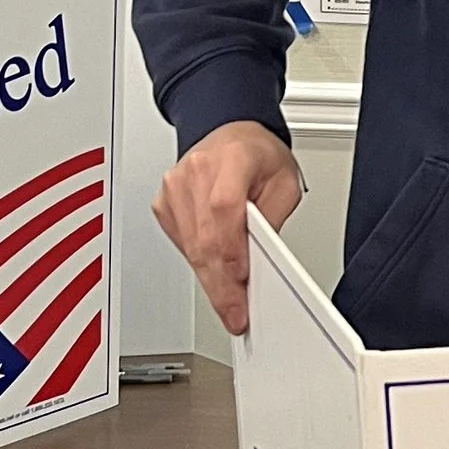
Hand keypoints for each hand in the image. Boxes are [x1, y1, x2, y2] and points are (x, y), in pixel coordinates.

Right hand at [152, 118, 304, 337]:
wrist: (231, 135)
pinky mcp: (163, 204)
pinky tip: (214, 269)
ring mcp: (174, 188)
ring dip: (210, 278)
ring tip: (229, 301)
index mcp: (231, 160)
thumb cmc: (257, 155)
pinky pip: (181, 244)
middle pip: (204, 238)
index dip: (231, 251)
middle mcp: (195, 172)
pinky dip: (198, 262)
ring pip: (190, 247)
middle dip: (221, 284)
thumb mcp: (285, 183)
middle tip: (235, 313)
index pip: (223, 210)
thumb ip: (274, 218)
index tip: (241, 283)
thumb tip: (263, 258)